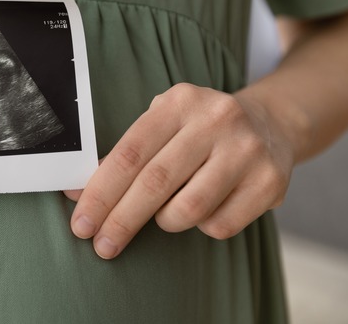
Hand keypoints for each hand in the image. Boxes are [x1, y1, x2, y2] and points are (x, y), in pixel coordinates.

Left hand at [65, 83, 294, 258]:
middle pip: (155, 182)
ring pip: (189, 209)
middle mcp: (216, 120)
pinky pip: (220, 224)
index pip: (129, 154)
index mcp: (179, 102)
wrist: (271, 124)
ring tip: (164, 215)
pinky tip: (203, 210)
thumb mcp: (163, 125)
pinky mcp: (270, 182)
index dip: (100, 192)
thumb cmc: (199, 130)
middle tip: (101, 245)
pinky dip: (201, 226)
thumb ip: (124, 156)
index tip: (82, 222)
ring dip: (165, 221)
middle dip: (121, 219)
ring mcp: (247, 150)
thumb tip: (76, 194)